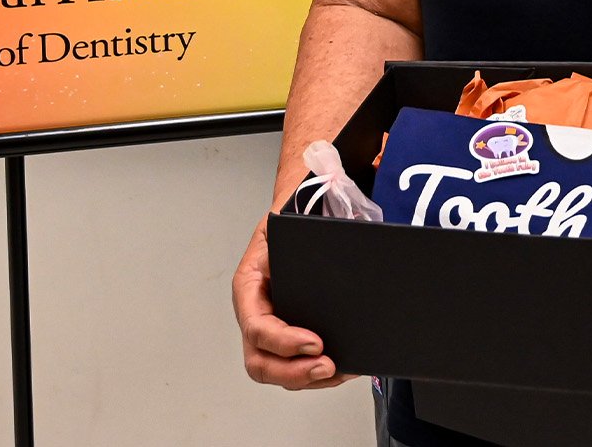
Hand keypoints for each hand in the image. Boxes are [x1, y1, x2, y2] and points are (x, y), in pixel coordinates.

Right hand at [231, 220, 353, 389]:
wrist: (301, 211)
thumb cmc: (289, 219)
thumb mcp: (285, 220)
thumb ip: (296, 238)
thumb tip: (329, 255)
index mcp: (248, 288)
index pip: (257, 328)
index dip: (284, 342)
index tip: (315, 343)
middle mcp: (255, 314)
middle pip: (261, 361)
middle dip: (294, 372)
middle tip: (327, 366)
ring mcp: (271, 329)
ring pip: (278, 370)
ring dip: (307, 379)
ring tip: (339, 371)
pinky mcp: (291, 336)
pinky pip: (297, 365)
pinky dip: (318, 374)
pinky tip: (343, 367)